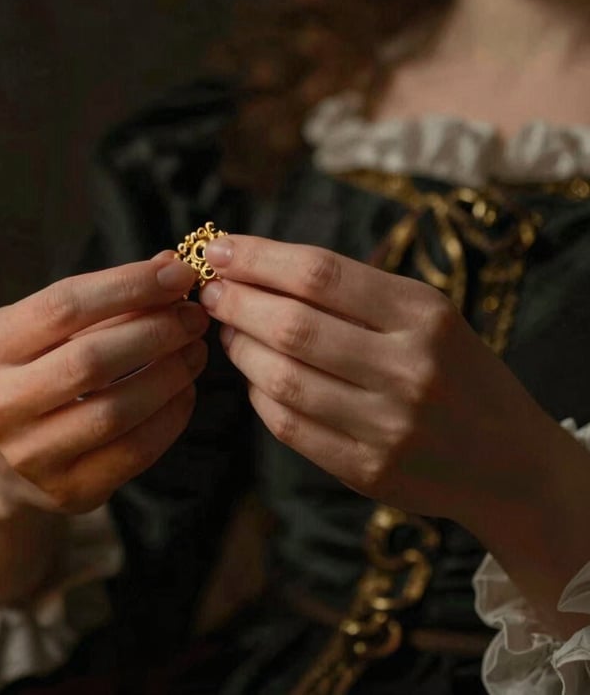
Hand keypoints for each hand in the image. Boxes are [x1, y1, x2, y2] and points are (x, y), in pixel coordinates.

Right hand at [0, 253, 208, 512]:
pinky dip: (171, 416)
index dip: (129, 285)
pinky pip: (134, 452)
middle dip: (155, 332)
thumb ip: (106, 297)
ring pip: (116, 411)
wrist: (8, 454)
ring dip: (169, 374)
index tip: (179, 273)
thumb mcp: (52, 328)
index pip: (64, 307)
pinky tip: (185, 390)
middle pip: (91, 361)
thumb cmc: (40, 369)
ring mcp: (30, 454)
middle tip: (193, 316)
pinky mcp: (68, 490)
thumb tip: (171, 266)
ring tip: (195, 350)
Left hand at [199, 235, 556, 524]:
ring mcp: (389, 426)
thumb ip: (350, 291)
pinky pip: (289, 426)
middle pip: (292, 326)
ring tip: (229, 330)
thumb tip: (257, 268)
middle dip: (236, 302)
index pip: (320, 275)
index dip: (258, 258)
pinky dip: (260, 395)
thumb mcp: (425, 313)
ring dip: (240, 349)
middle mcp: (409, 369)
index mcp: (423, 315)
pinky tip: (256, 377)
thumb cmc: (454, 370)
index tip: (220, 251)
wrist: (508, 460)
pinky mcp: (368, 469)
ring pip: (281, 378)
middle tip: (211, 291)